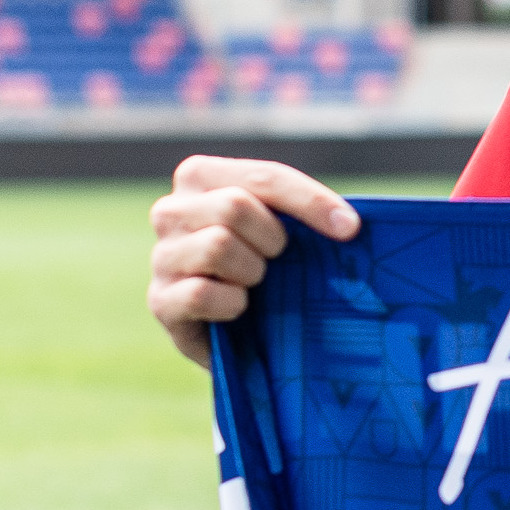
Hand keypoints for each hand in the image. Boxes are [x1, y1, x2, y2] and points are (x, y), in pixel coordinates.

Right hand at [149, 155, 361, 363]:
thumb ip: (300, 210)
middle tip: (277, 259)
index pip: (263, 177)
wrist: (238, 333)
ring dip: (252, 272)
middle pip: (235, 206)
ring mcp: (160, 256)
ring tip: (253, 283)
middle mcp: (170, 210)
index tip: (349, 228)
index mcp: (200, 176)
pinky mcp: (159, 301)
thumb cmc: (264, 265)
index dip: (309, 201)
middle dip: (272, 239)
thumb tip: (348, 224)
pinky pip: (201, 293)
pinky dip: (232, 303)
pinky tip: (238, 307)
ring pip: (217, 246)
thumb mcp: (280, 227)